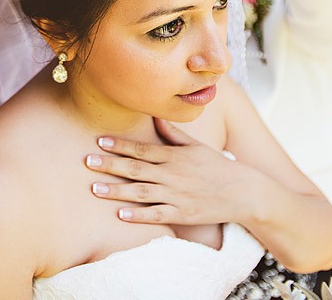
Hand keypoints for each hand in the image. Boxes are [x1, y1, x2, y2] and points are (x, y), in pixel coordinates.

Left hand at [86, 119, 256, 225]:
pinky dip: (138, 215)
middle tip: (87, 161)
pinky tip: (120, 214)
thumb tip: (155, 116)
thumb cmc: (218, 167)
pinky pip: (156, 215)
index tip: (99, 140)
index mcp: (174, 156)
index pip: (141, 149)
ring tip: (95, 188)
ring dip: (117, 190)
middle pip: (136, 169)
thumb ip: (173, 133)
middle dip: (109, 165)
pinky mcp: (182, 215)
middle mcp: (172, 174)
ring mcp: (176, 195)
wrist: (244, 192)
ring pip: (141, 192)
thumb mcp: (196, 146)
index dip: (120, 144)